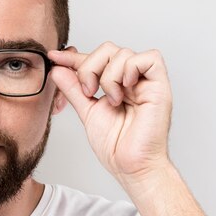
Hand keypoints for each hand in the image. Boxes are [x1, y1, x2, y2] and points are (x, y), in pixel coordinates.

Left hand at [48, 42, 172, 189]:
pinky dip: (131, 69)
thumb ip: (73, 90)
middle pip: (108, 49)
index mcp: (116, 84)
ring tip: (111, 99)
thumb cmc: (115, 145)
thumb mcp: (87, 111)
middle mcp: (131, 80)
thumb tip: (58, 69)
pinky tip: (124, 89)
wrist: (130, 166)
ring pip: (124, 52)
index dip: (74, 57)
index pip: (95, 59)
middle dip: (90, 67)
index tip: (54, 58)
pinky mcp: (161, 86)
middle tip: (88, 92)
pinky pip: (149, 58)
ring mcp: (146, 82)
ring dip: (108, 75)